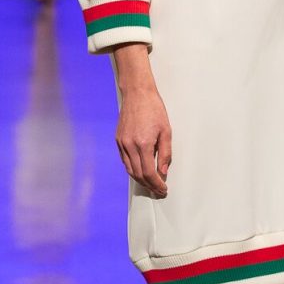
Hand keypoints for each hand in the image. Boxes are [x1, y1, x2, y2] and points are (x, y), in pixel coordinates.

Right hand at [113, 50, 171, 196]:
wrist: (137, 94)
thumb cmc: (153, 109)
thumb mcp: (166, 131)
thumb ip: (165, 153)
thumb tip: (163, 171)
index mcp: (143, 144)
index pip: (149, 173)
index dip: (156, 184)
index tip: (163, 189)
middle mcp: (129, 146)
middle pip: (138, 175)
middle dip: (149, 185)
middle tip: (158, 190)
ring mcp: (121, 143)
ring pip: (129, 169)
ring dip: (140, 180)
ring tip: (151, 184)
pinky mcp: (118, 140)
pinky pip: (124, 160)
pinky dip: (132, 169)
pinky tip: (140, 171)